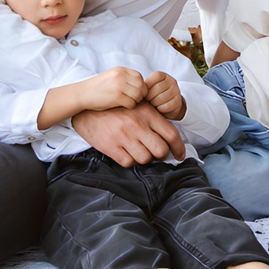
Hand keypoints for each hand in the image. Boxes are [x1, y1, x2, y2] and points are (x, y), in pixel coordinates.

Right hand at [72, 104, 187, 165]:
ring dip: (145, 158)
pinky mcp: (111, 147)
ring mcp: (124, 137)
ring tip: (138, 150)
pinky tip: (126, 152)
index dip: (179, 148)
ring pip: (145, 159)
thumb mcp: (138, 105)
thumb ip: (154, 119)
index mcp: (147, 113)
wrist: (88, 110)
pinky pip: (129, 163)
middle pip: (161, 150)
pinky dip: (130, 160)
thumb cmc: (116, 108)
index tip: (180, 155)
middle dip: (161, 155)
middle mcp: (137, 125)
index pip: (171, 135)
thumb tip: (171, 138)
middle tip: (156, 153)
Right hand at [81, 67, 147, 113]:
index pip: (139, 77)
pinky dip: (130, 106)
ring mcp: (119, 86)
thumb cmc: (98, 88)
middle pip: (141, 86)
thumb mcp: (112, 76)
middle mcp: (120, 76)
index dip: (140, 85)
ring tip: (129, 102)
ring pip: (138, 95)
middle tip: (134, 99)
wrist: (83, 94)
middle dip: (141, 94)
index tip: (135, 92)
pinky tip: (123, 106)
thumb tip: (141, 86)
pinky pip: (132, 103)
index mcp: (120, 70)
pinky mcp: (116, 97)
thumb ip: (125, 78)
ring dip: (136, 101)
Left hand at [140, 70, 186, 119]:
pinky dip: (160, 109)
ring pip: (161, 98)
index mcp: (163, 75)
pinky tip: (158, 108)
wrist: (168, 105)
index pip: (155, 77)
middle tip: (147, 101)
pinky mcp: (178, 102)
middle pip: (157, 89)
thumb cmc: (154, 95)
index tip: (144, 93)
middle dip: (149, 97)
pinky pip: (166, 106)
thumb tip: (134, 90)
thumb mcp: (149, 88)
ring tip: (152, 104)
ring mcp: (176, 91)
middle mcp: (172, 81)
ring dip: (154, 103)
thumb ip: (143, 86)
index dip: (147, 86)